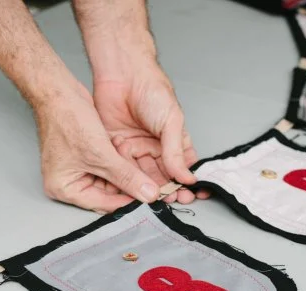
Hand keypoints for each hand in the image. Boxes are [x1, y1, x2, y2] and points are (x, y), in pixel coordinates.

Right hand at [36, 82, 161, 212]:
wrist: (59, 91)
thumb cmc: (67, 120)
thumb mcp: (101, 154)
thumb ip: (127, 177)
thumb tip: (147, 194)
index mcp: (64, 189)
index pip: (102, 204)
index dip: (127, 200)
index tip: (149, 196)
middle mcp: (69, 182)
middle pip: (106, 193)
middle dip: (126, 181)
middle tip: (146, 176)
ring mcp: (76, 169)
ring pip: (110, 178)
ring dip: (123, 166)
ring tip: (129, 153)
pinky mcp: (85, 156)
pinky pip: (107, 164)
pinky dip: (117, 157)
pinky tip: (122, 145)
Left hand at [93, 61, 209, 203]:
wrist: (123, 74)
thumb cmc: (152, 91)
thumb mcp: (171, 122)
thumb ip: (176, 151)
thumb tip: (186, 177)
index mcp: (173, 142)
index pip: (182, 168)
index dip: (186, 183)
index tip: (190, 196)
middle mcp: (154, 148)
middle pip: (161, 177)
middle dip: (166, 190)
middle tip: (170, 201)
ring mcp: (134, 150)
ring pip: (141, 177)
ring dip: (146, 189)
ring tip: (152, 199)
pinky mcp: (115, 149)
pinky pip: (121, 169)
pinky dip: (125, 180)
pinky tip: (132, 189)